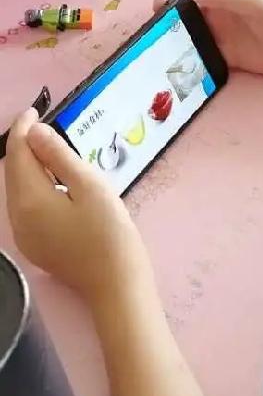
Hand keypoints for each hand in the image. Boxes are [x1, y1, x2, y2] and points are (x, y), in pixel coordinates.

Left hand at [4, 110, 151, 303]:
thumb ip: (60, 157)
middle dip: (23, 146)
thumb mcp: (91, 187)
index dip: (24, 129)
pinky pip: (27, 206)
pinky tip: (54, 182)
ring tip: (50, 149)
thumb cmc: (110, 234)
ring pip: (19, 190)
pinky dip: (35, 186)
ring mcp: (25, 234)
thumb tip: (34, 131)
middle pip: (13, 172)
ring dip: (29, 166)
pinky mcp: (37, 245)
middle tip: (42, 125)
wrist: (117, 285)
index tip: (36, 110)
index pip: (18, 154)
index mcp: (30, 200)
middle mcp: (17, 217)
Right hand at [154, 0, 262, 75]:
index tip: (159, 7)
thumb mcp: (254, 1)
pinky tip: (176, 67)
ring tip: (159, 51)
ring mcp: (217, 35)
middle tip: (153, 33)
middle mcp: (213, 13)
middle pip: (179, 10)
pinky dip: (185, 59)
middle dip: (162, 17)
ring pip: (185, 33)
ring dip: (170, 39)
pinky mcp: (222, 56)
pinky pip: (198, 55)